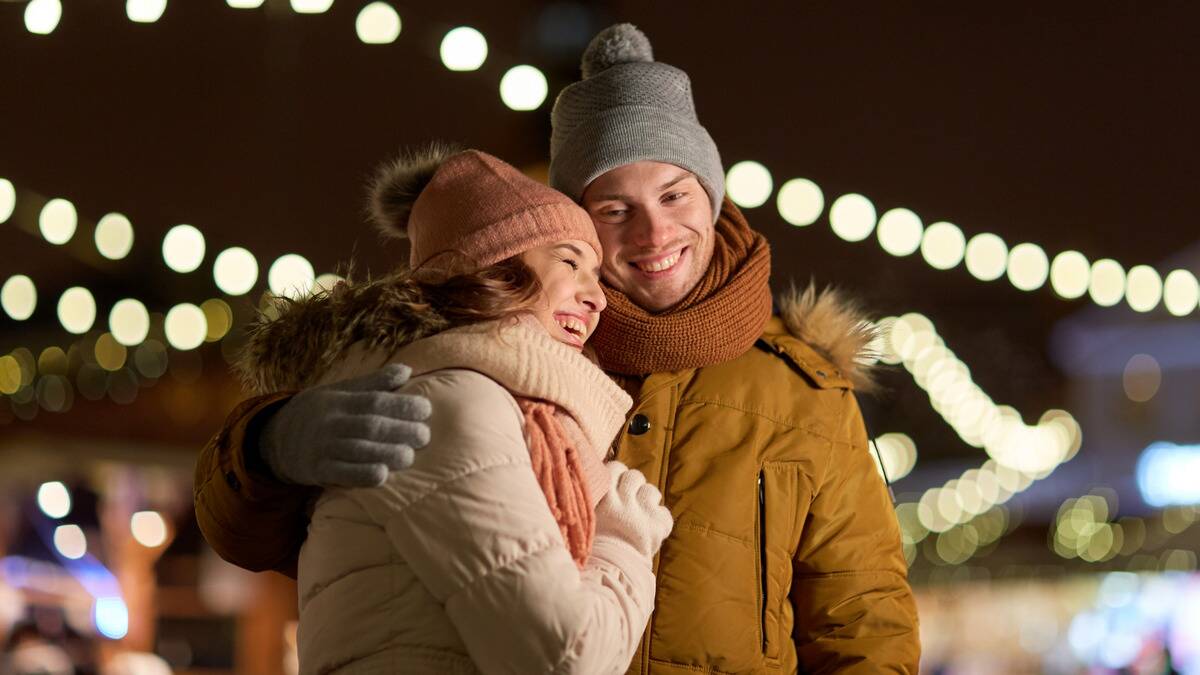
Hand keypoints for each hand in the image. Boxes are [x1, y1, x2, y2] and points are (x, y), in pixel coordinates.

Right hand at [260, 364, 431, 486]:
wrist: (275, 438)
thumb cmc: (320, 412)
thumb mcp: (340, 391)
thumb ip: (374, 383)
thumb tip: (407, 370)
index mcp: (340, 400)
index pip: (374, 400)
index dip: (402, 405)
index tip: (426, 409)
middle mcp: (331, 422)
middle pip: (370, 425)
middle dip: (400, 430)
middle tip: (424, 435)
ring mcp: (323, 447)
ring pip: (357, 449)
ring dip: (387, 453)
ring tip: (409, 456)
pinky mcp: (317, 470)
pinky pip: (340, 474)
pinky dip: (362, 475)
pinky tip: (382, 475)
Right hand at [594, 462, 672, 558]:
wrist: (609, 576)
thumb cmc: (591, 548)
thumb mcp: (585, 518)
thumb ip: (591, 498)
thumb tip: (593, 476)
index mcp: (604, 496)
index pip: (615, 467)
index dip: (616, 475)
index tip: (614, 485)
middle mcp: (624, 501)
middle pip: (635, 476)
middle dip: (633, 486)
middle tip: (627, 500)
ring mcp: (643, 513)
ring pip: (652, 491)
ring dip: (647, 500)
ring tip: (639, 514)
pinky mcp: (658, 527)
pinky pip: (664, 514)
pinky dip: (659, 520)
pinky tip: (650, 529)